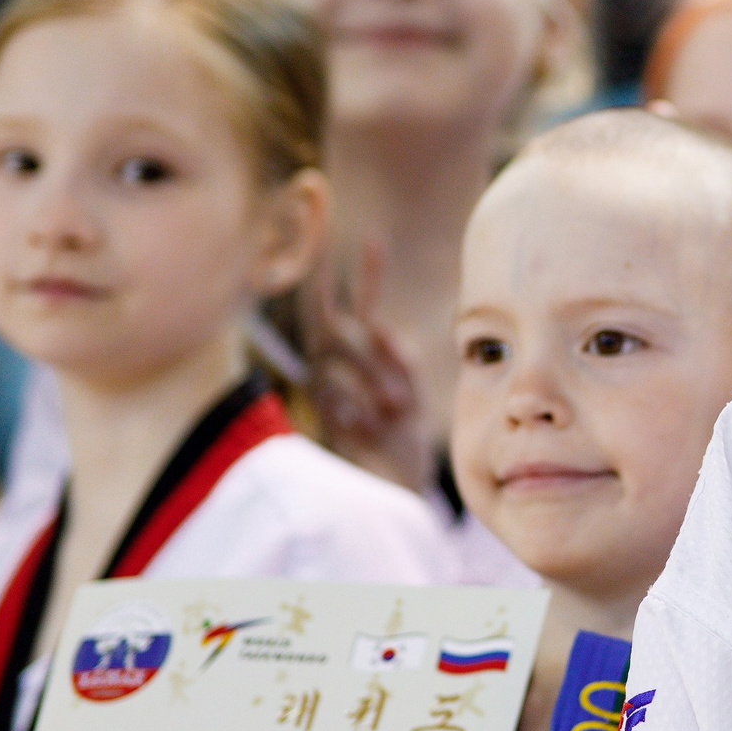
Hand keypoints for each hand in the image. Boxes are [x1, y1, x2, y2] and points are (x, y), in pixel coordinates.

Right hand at [302, 240, 434, 495]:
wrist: (393, 493)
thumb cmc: (401, 440)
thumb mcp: (411, 389)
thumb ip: (398, 358)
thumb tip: (379, 329)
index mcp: (360, 361)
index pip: (357, 307)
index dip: (366, 274)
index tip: (373, 237)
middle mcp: (336, 370)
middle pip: (330, 322)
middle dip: (335, 301)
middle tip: (344, 271)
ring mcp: (325, 392)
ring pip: (336, 352)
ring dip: (371, 375)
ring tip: (394, 407)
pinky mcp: (320, 417)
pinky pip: (332, 392)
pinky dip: (356, 405)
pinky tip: (368, 425)